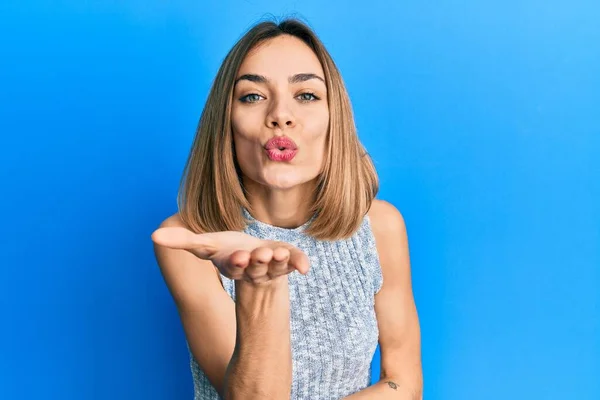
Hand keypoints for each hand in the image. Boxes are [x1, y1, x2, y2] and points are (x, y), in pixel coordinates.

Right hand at [151, 227, 309, 283]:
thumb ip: (182, 241)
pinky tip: (306, 266)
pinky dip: (300, 262)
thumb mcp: (206, 245)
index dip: (237, 262)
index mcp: (234, 265)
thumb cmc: (228, 251)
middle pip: (257, 267)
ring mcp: (272, 267)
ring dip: (279, 261)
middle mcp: (254, 269)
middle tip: (261, 255)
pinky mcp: (287, 262)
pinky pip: (295, 262)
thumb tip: (153, 235)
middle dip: (259, 262)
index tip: (239, 256)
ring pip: (277, 266)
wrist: (255, 264)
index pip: (234, 265)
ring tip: (280, 253)